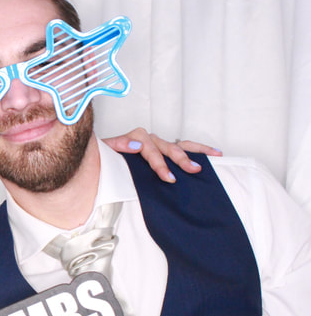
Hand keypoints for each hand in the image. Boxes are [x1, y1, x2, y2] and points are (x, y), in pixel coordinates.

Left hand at [103, 127, 222, 182]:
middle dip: (181, 159)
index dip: (160, 164)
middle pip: (168, 148)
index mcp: (136, 138)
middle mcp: (150, 139)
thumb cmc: (105, 158)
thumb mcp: (106, 151)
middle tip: (193, 170)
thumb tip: (137, 145)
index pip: (151, 149)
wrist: (101, 160)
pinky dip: (199, 150)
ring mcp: (159, 144)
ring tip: (213, 157)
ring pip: (180, 145)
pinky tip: (214, 154)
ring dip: (196, 152)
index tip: (169, 177)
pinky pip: (184, 147)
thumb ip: (118, 145)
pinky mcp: (165, 150)